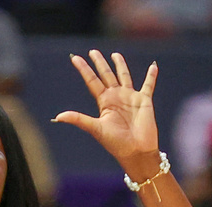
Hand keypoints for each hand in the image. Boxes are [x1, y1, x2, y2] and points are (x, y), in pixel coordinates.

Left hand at [53, 50, 159, 172]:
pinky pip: (148, 85)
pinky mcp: (144, 101)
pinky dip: (151, 76)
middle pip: (106, 75)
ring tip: (115, 54)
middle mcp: (116, 97)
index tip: (75, 58)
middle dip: (100, 63)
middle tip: (93, 51)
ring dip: (120, 66)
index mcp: (104, 102)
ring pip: (124, 76)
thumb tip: (58, 116)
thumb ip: (79, 119)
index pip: (92, 81)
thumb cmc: (115, 143)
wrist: (136, 151)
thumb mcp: (96, 129)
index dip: (84, 69)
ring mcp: (130, 98)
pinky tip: (153, 65)